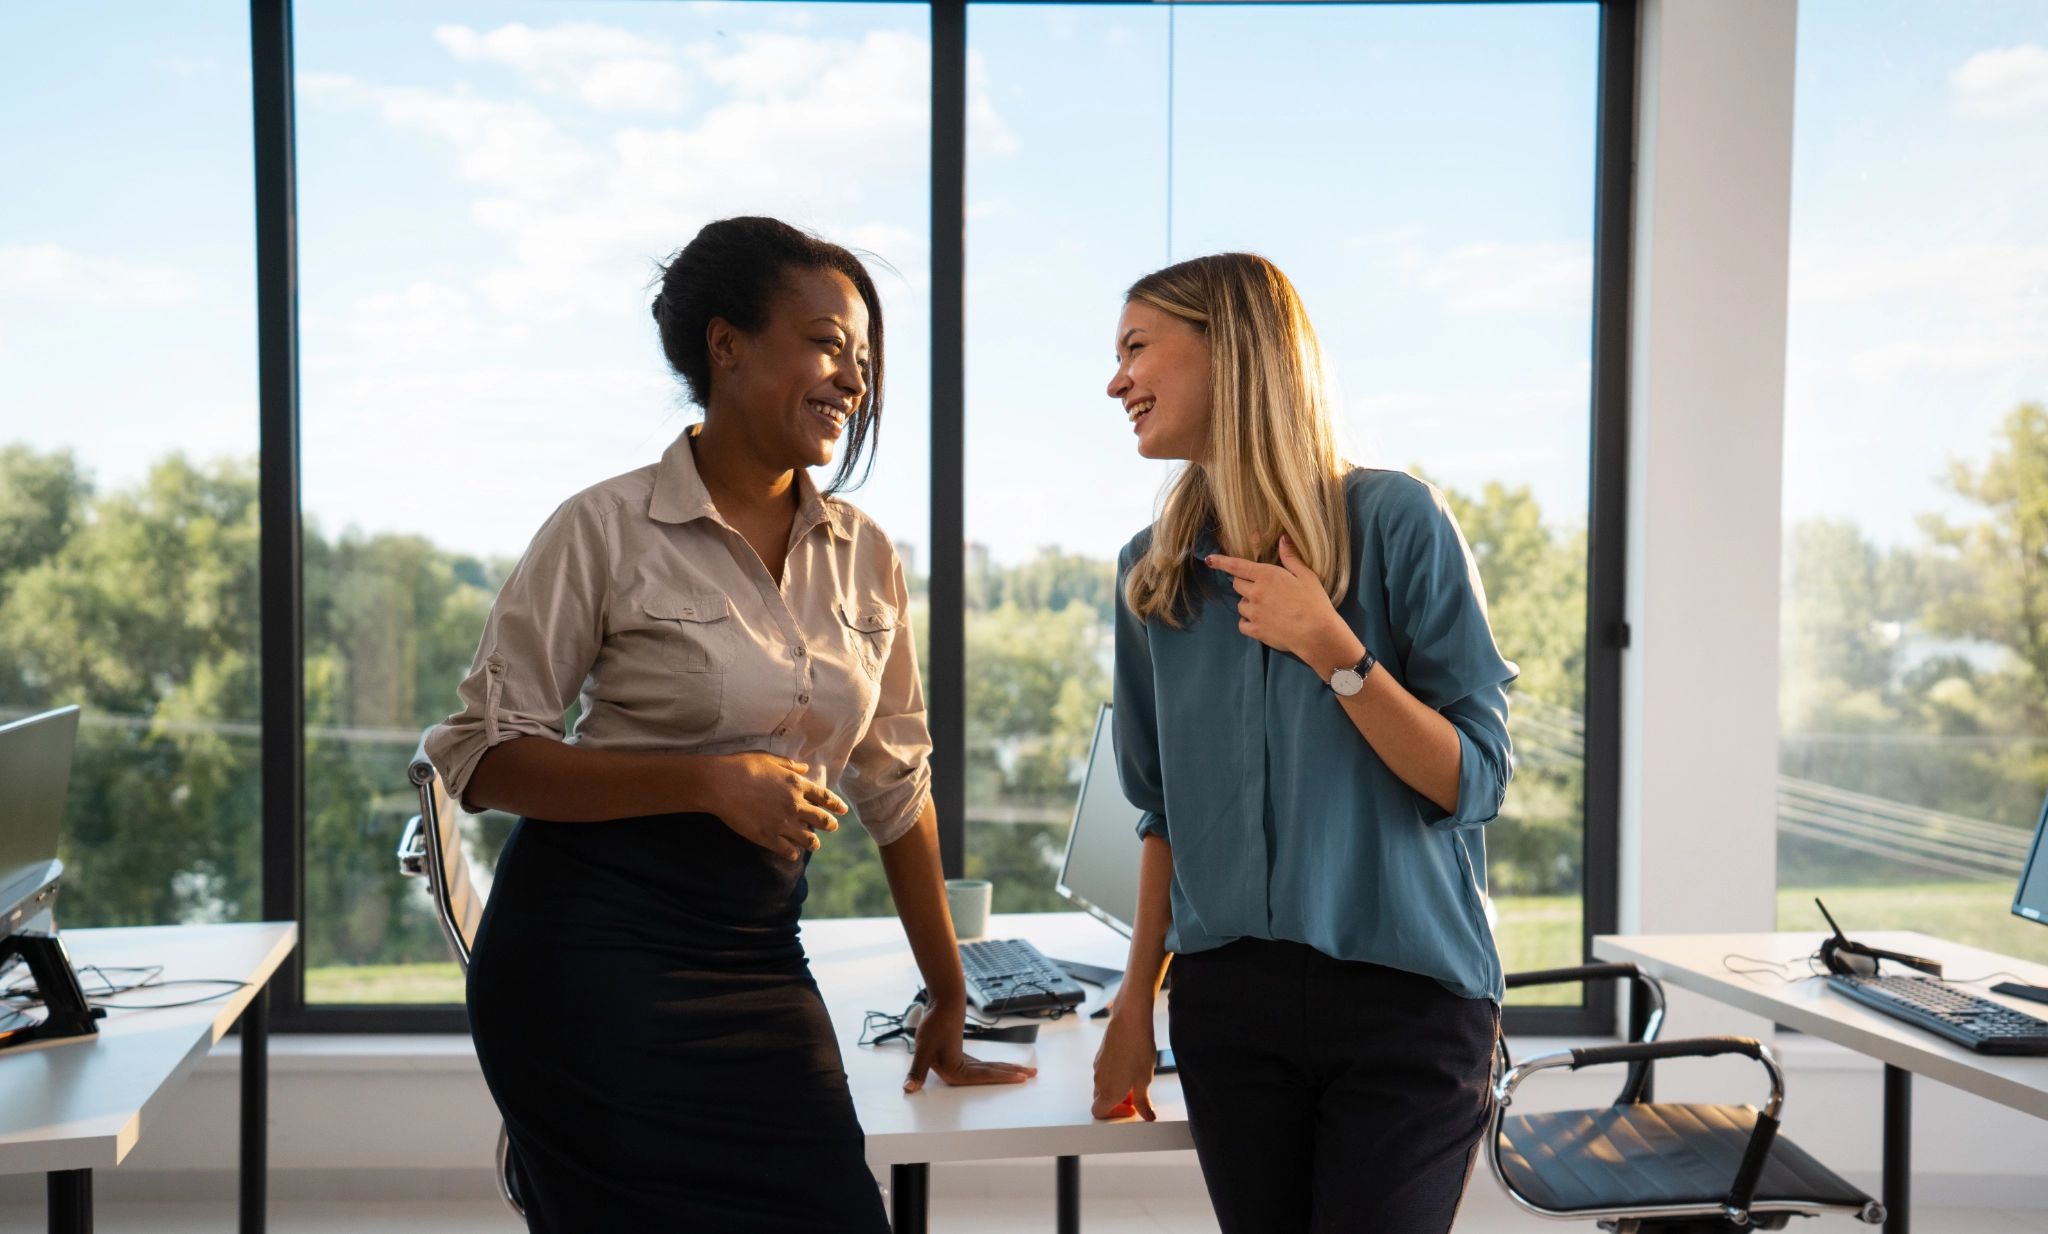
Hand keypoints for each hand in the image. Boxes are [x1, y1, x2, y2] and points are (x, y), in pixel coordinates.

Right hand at [702, 752, 846, 860]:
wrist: (720, 784)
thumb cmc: (743, 766)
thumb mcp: (769, 759)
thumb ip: (790, 766)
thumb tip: (805, 769)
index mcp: (797, 785)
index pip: (825, 797)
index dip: (836, 804)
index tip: (843, 810)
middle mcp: (795, 805)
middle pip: (822, 820)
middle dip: (830, 825)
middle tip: (832, 827)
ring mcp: (782, 823)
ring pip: (808, 839)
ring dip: (813, 842)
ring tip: (814, 844)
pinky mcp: (768, 837)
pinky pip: (787, 851)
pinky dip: (792, 853)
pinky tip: (792, 854)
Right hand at [905, 994, 1038, 1091]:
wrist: (939, 1004)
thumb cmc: (933, 1025)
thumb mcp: (924, 1050)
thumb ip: (916, 1072)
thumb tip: (907, 1089)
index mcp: (951, 1072)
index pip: (983, 1078)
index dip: (1003, 1078)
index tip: (1021, 1078)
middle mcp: (956, 1070)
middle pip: (989, 1075)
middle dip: (1011, 1075)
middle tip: (1033, 1075)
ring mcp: (959, 1063)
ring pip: (988, 1070)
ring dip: (1006, 1071)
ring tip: (1025, 1072)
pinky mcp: (960, 1056)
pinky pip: (984, 1065)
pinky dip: (995, 1066)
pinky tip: (1003, 1068)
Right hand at [1090, 1004, 1158, 1120]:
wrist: (1130, 1022)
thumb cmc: (1137, 1049)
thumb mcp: (1145, 1080)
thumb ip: (1143, 1102)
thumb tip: (1147, 1116)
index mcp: (1109, 1092)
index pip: (1099, 1113)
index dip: (1115, 1115)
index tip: (1131, 1109)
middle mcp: (1099, 1081)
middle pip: (1101, 1100)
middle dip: (1117, 1102)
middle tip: (1134, 1096)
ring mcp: (1097, 1068)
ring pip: (1102, 1086)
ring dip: (1116, 1088)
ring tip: (1134, 1079)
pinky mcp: (1100, 1056)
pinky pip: (1104, 1073)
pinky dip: (1114, 1076)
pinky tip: (1129, 1066)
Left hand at [1206, 535, 1363, 676]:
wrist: (1317, 633)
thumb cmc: (1314, 602)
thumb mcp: (1306, 575)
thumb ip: (1290, 557)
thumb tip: (1283, 539)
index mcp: (1266, 576)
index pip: (1237, 566)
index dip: (1221, 562)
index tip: (1209, 559)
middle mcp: (1255, 593)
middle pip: (1237, 585)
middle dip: (1244, 583)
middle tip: (1261, 587)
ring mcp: (1253, 613)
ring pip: (1240, 605)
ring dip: (1248, 603)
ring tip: (1266, 607)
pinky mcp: (1255, 631)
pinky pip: (1242, 624)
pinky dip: (1247, 622)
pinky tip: (1260, 622)